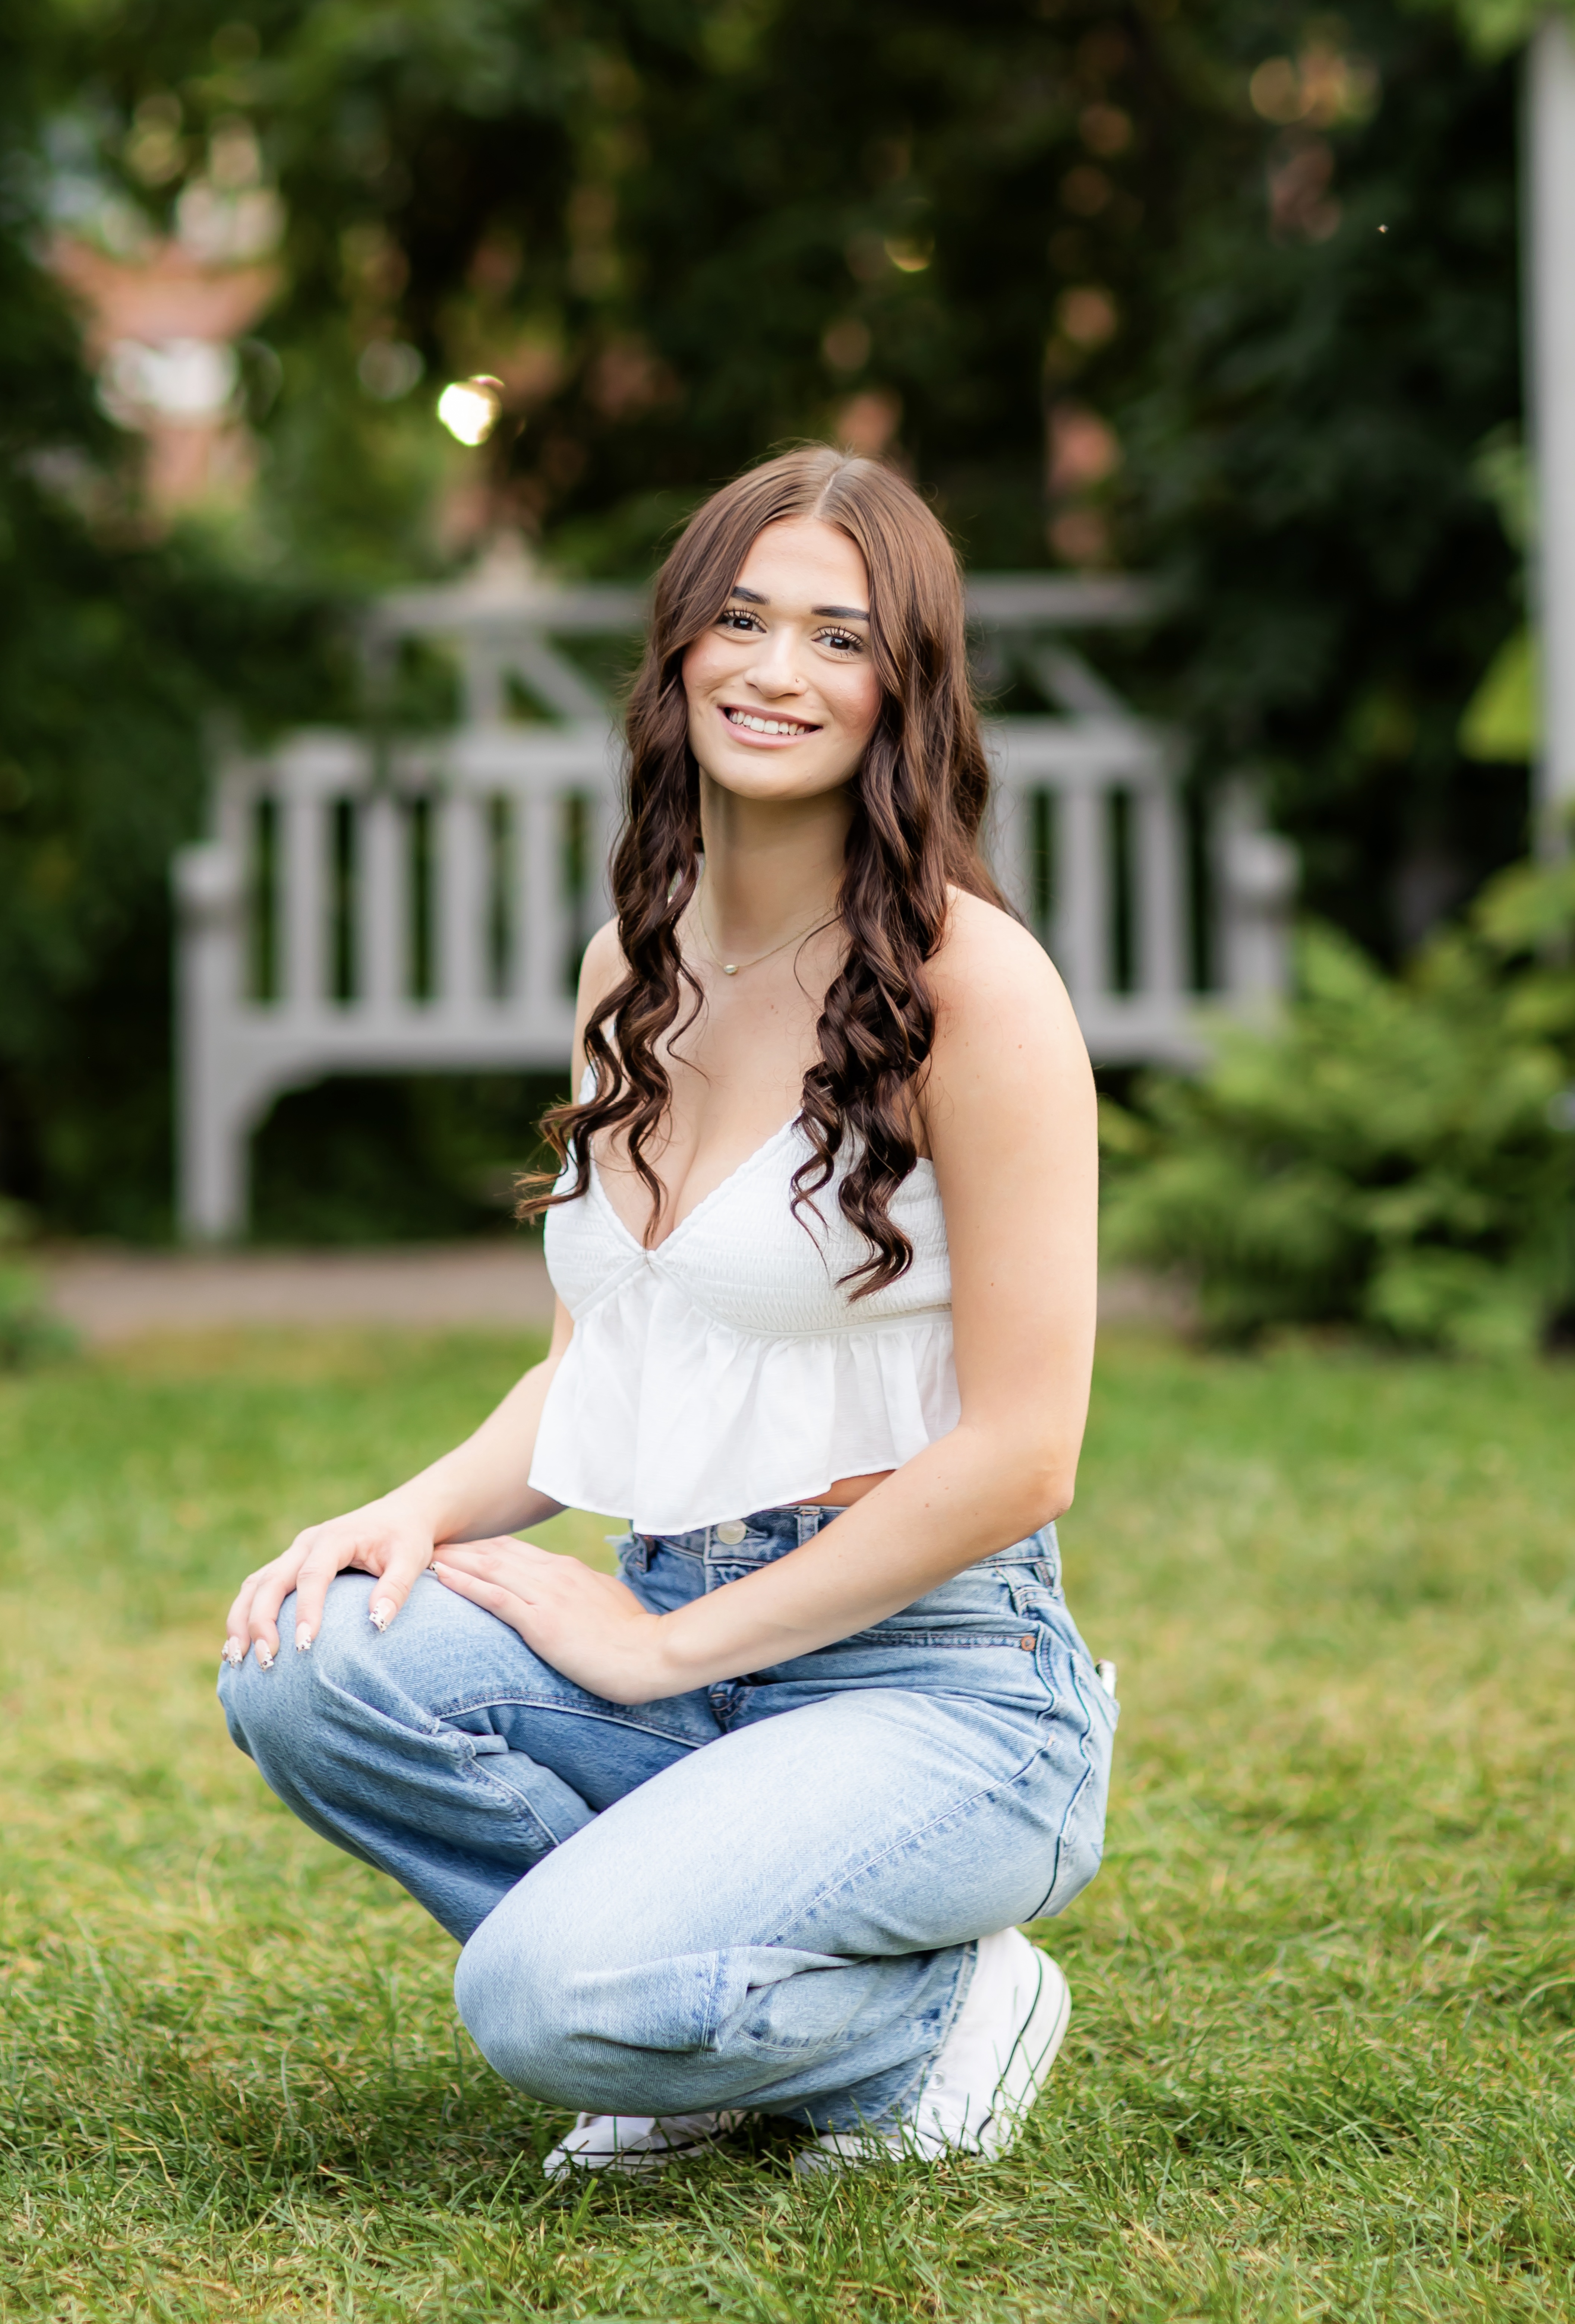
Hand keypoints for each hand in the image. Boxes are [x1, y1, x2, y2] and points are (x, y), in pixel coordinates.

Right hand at [224, 1496, 436, 1667]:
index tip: (304, 1645)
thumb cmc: (406, 1539)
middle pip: (271, 1581)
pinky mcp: (288, 1566)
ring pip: (255, 1585)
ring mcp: (293, 1554)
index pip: (313, 1575)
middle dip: (262, 1621)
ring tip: (237, 1660)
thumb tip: (377, 1623)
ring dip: (242, 1620)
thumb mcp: (411, 1558)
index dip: (306, 1610)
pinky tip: (238, 1648)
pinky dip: (244, 1616)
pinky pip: (257, 1589)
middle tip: (266, 1660)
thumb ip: (396, 1588)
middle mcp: (306, 1544)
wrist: (400, 1515)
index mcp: (334, 1538)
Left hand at [433, 1538, 669, 1704]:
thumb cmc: (635, 1637)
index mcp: (569, 1571)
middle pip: (497, 1553)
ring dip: (455, 1560)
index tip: (459, 1547)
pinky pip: (495, 1598)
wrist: (652, 1655)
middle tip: (429, 1544)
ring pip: (490, 1568)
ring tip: (425, 1555)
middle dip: (462, 1549)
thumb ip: (583, 1594)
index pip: (517, 1552)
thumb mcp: (606, 1603)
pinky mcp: (542, 1622)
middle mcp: (554, 1575)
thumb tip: (572, 1596)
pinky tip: (442, 1578)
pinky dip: (466, 1585)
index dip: (484, 1548)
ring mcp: (547, 1596)